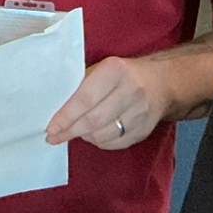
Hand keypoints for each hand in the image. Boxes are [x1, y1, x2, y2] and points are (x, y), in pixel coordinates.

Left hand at [46, 55, 167, 150]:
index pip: (85, 98)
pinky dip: (100, 142)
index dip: (65, 117)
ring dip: (85, 137)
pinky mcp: (145, 129)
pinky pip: (115, 143)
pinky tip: (95, 134)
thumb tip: (55, 111)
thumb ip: (81, 86)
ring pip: (104, 135)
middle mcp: (131, 90)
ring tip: (77, 132)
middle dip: (70, 131)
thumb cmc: (122, 75)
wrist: (161, 83)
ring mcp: (141, 112)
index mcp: (115, 70)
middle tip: (55, 137)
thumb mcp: (102, 69)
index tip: (51, 128)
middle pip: (94, 120)